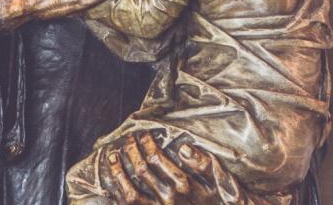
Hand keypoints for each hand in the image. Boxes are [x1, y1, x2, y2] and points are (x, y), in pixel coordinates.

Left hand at [99, 132, 218, 204]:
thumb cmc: (217, 201)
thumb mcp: (218, 182)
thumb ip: (204, 165)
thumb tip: (183, 148)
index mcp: (184, 186)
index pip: (157, 159)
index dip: (147, 144)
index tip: (144, 134)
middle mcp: (168, 199)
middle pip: (142, 170)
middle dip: (132, 150)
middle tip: (130, 138)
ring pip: (130, 190)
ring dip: (118, 170)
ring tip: (114, 154)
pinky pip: (127, 204)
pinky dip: (117, 190)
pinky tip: (113, 178)